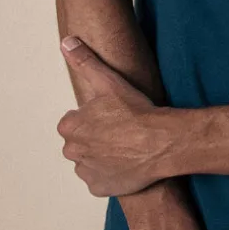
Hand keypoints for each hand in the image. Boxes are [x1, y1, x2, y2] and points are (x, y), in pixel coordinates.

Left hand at [57, 36, 175, 195]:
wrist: (161, 142)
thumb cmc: (136, 112)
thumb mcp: (109, 81)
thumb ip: (85, 61)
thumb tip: (67, 42)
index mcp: (70, 127)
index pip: (73, 122)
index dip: (93, 118)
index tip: (111, 115)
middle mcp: (73, 152)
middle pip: (80, 143)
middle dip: (95, 138)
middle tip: (120, 130)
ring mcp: (86, 172)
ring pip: (89, 161)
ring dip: (101, 156)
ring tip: (125, 146)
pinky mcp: (100, 188)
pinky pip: (100, 180)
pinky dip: (109, 175)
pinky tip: (126, 163)